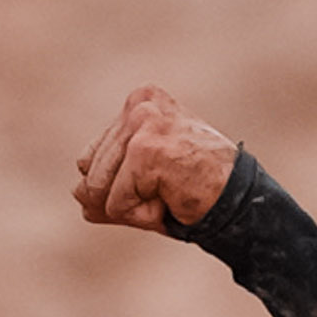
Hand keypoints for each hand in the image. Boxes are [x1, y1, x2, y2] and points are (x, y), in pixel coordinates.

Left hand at [74, 85, 237, 232]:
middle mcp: (139, 104)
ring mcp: (142, 123)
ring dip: (134, 207)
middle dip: (124, 198)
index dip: (120, 186)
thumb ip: (104, 186)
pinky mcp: (144, 150)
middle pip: (89, 177)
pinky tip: (174, 198)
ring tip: (171, 191)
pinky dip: (144, 215)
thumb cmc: (194, 189)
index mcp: (139, 100)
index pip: (89, 161)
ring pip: (98, 191)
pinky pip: (117, 205)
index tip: (160, 179)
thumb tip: (79, 195)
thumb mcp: (142, 181)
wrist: (238, 201)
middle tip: (168, 187)